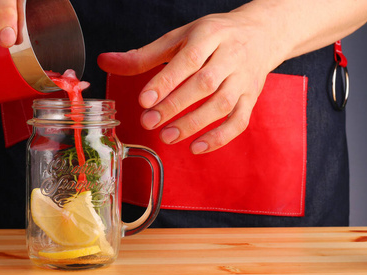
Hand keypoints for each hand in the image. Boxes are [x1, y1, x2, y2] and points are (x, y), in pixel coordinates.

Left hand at [98, 7, 283, 154]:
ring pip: (222, 104)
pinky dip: (220, 137)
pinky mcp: (251, 98)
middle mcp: (230, 56)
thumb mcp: (179, 38)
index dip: (166, 81)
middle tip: (149, 122)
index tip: (144, 101)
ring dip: (194, 123)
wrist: (261, 34)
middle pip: (204, 84)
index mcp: (209, 36)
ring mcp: (244, 79)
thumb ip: (143, 55)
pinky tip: (197, 147)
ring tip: (167, 137)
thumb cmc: (214, 36)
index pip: (188, 60)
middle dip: (175, 105)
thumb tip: (105, 61)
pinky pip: (240, 121)